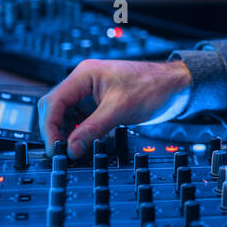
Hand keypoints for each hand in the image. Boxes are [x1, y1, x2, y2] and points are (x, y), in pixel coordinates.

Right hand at [39, 58, 190, 157]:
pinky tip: (84, 141)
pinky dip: (79, 130)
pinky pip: (80, 117)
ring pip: (66, 113)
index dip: (50, 127)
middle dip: (55, 130)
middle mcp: (84, 80)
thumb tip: (72, 148)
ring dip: (67, 132)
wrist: (177, 86)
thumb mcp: (120, 110)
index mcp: (84, 75)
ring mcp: (91, 91)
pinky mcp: (100, 101)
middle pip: (55, 107)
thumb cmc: (154, 87)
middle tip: (62, 152)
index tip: (56, 148)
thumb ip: (93, 129)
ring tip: (73, 149)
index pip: (53, 102)